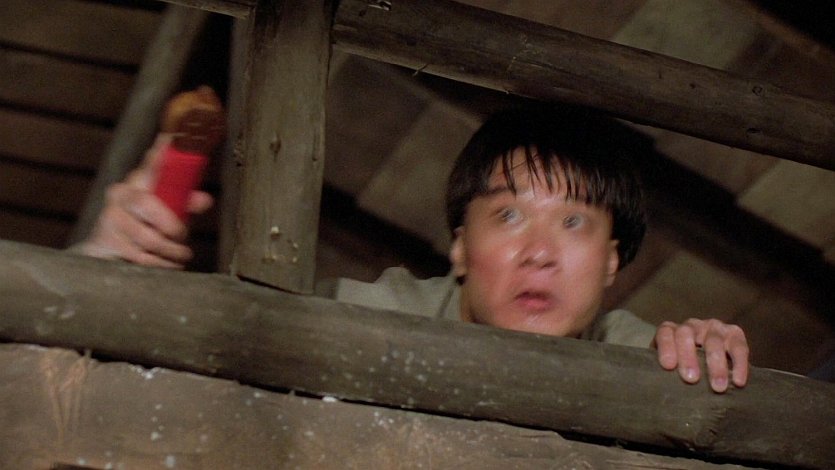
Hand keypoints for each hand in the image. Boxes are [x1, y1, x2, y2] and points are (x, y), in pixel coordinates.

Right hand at [74, 135, 213, 268]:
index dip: (160, 152)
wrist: (108, 246)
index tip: (170, 139)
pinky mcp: (105, 238)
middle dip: (172, 226)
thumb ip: (186, 202)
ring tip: (181, 254)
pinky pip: (140, 255)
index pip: (151, 163)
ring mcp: (111, 215)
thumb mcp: (170, 210)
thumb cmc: (147, 223)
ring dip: (170, 250)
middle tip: (183, 235)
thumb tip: (206, 199)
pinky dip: (160, 263)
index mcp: (140, 180)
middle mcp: (122, 193)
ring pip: (148, 236)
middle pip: (148, 204)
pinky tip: (168, 263)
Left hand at [653, 318, 748, 392]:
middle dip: (688, 357)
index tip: (667, 366)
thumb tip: (659, 390)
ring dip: (716, 364)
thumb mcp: (672, 370)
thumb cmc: (684, 371)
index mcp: (672, 331)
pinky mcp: (735, 334)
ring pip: (713, 341)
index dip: (666, 347)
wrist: (712, 368)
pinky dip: (739, 365)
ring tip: (718, 387)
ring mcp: (714, 327)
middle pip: (686, 334)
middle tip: (691, 379)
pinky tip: (738, 382)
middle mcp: (692, 325)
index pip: (665, 332)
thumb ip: (665, 374)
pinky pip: (739, 348)